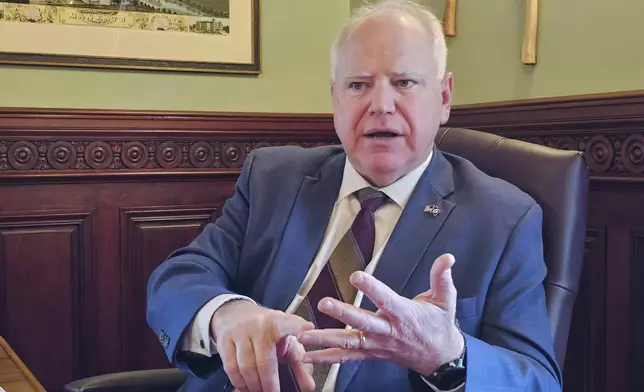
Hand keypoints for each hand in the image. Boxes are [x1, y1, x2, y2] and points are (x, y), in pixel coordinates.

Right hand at [211, 300, 315, 391]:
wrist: (235, 313)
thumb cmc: (266, 330)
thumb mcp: (285, 340)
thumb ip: (299, 364)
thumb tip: (309, 386)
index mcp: (278, 322)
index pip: (290, 323)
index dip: (299, 326)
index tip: (309, 328)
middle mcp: (258, 325)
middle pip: (264, 361)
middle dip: (269, 384)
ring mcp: (239, 332)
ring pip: (246, 366)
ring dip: (254, 385)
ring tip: (259, 391)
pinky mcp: (224, 340)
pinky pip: (231, 367)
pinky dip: (239, 382)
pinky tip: (246, 387)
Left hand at [296, 253, 464, 375]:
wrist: (441, 358)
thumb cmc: (439, 325)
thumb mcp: (445, 300)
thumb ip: (442, 278)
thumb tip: (447, 257)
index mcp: (404, 314)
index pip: (385, 299)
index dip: (371, 287)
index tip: (356, 275)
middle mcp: (387, 331)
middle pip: (362, 323)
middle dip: (342, 313)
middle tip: (323, 303)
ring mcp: (377, 345)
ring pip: (348, 343)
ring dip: (325, 339)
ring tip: (302, 336)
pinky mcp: (371, 354)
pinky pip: (347, 357)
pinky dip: (327, 358)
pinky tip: (307, 356)